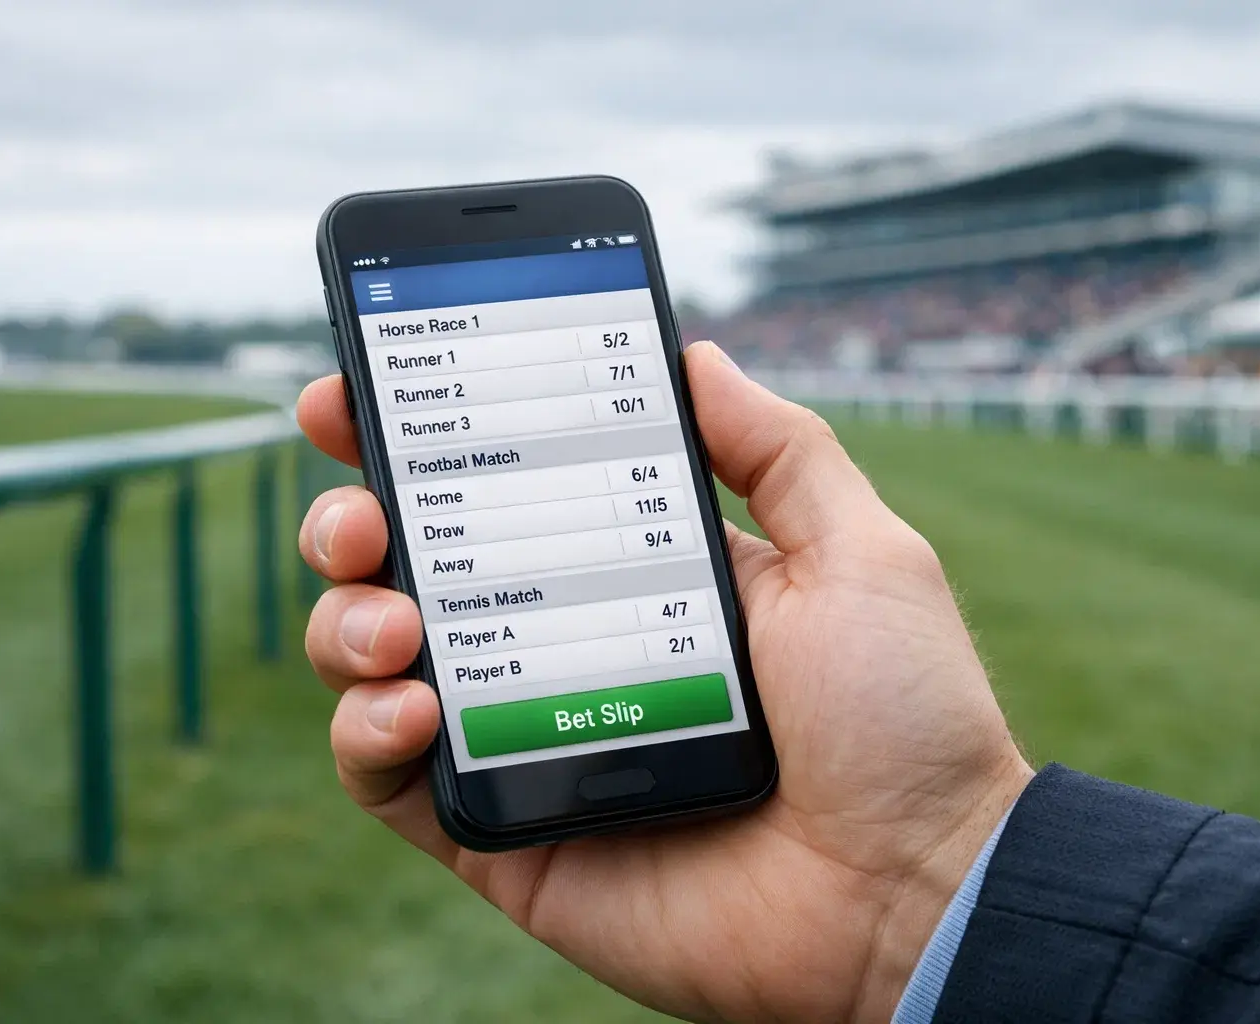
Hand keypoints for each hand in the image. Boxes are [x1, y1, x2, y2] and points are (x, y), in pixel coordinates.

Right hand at [295, 342, 1032, 1022]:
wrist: (911, 892)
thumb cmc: (902, 720)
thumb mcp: (856, 552)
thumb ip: (776, 449)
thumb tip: (692, 352)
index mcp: (632, 573)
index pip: (502, 489)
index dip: (419, 437)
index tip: (355, 390)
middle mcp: (563, 647)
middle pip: (416, 565)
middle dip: (352, 520)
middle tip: (358, 513)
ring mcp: (525, 738)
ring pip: (378, 662)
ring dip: (347, 623)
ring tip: (394, 624)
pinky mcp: (502, 834)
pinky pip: (390, 783)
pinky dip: (366, 736)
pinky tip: (412, 707)